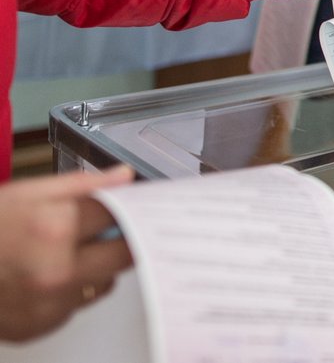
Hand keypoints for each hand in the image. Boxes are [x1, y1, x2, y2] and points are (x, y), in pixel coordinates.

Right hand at [0, 167, 133, 341]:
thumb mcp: (27, 192)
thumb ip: (82, 184)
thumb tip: (124, 177)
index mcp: (55, 229)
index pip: (121, 217)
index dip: (128, 209)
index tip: (132, 208)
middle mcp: (56, 272)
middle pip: (123, 256)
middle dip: (119, 241)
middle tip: (104, 232)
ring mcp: (48, 306)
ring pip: (101, 284)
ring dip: (93, 269)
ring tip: (61, 255)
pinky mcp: (39, 328)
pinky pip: (75, 307)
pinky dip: (68, 292)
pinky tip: (43, 277)